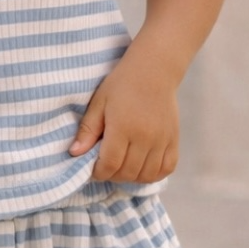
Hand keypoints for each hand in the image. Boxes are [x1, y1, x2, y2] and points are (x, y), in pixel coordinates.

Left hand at [69, 51, 180, 182]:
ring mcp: (162, 140)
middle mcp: (145, 137)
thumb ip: (87, 130)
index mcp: (123, 127)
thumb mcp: (99, 103)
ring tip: (123, 167)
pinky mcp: (174, 139)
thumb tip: (75, 153)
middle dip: (113, 175)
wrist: (154, 70)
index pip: (110, 164)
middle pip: (127, 172)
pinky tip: (142, 167)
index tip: (94, 168)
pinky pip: (167, 168)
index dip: (99, 172)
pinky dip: (154, 174)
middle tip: (107, 166)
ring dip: (132, 177)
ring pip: (146, 175)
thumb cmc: (122, 85)